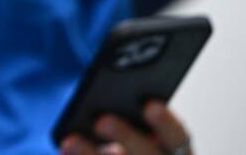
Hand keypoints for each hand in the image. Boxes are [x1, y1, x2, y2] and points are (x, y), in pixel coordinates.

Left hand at [59, 101, 192, 154]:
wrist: (129, 154)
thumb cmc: (134, 140)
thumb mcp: (141, 128)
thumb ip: (137, 111)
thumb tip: (110, 96)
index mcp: (179, 153)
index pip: (179, 138)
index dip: (165, 123)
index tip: (149, 104)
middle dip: (126, 137)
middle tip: (102, 120)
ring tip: (71, 140)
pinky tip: (66, 147)